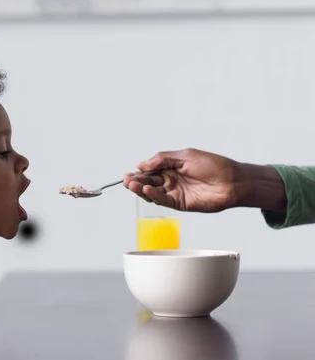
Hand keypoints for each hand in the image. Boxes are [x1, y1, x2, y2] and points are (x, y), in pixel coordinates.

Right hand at [123, 149, 244, 212]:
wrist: (233, 181)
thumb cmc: (213, 165)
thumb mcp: (185, 156)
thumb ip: (162, 159)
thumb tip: (141, 164)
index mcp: (171, 167)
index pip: (150, 170)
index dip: (138, 172)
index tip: (128, 172)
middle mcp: (171, 180)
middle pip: (148, 181)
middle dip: (136, 181)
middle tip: (126, 180)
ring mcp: (175, 192)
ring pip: (152, 192)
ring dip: (141, 188)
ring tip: (132, 184)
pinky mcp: (180, 203)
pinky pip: (163, 200)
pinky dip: (153, 195)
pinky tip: (146, 189)